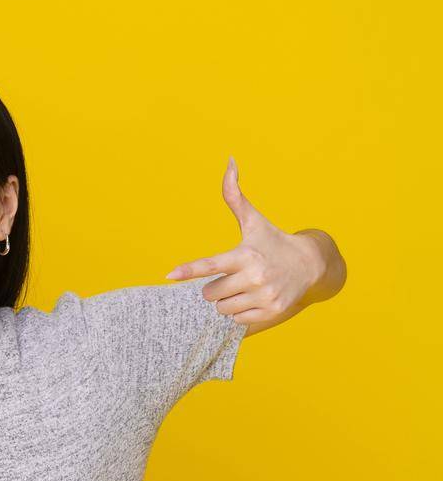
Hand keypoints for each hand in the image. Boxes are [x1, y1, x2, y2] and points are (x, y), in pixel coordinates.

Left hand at [164, 158, 335, 332]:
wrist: (311, 264)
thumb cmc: (273, 241)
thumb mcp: (254, 220)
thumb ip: (234, 196)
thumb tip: (229, 160)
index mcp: (245, 254)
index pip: (211, 264)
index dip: (189, 269)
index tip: (169, 275)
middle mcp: (255, 276)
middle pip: (210, 293)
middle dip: (215, 287)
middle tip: (233, 276)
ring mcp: (265, 295)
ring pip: (222, 309)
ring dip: (227, 301)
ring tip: (244, 287)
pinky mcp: (272, 311)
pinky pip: (238, 320)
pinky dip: (241, 312)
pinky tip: (254, 298)